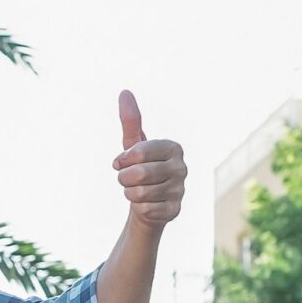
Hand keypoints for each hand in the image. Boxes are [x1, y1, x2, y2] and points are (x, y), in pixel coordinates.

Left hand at [111, 90, 184, 234]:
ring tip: (136, 191)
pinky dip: (138, 208)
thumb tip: (125, 92)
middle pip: (139, 174)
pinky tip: (145, 204)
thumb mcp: (133, 145)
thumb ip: (130, 120)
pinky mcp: (175, 210)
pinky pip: (145, 209)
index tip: (119, 163)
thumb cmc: (140, 168)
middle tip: (126, 179)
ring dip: (129, 193)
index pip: (140, 152)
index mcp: (173, 148)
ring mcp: (180, 190)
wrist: (148, 201)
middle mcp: (181, 167)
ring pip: (140, 193)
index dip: (123, 160)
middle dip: (124, 178)